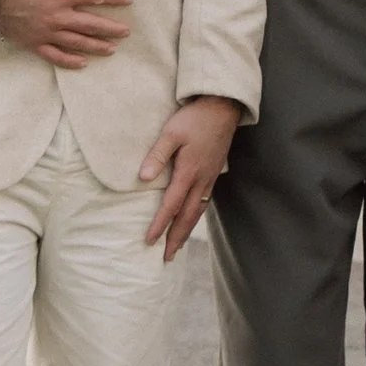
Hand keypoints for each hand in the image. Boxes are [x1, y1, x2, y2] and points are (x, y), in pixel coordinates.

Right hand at [0, 0, 131, 68]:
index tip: (128, 0)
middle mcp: (59, 14)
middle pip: (92, 24)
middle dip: (112, 28)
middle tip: (126, 31)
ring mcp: (47, 31)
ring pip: (78, 42)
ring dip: (97, 46)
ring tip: (112, 49)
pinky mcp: (34, 42)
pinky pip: (55, 55)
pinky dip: (70, 61)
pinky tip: (83, 64)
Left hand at [137, 96, 240, 260]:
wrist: (222, 108)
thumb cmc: (194, 118)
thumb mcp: (171, 132)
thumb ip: (157, 155)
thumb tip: (143, 178)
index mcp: (188, 171)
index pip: (171, 205)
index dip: (160, 225)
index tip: (149, 241)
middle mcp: (201, 180)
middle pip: (187, 216)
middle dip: (176, 238)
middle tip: (167, 257)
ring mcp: (209, 178)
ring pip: (197, 212)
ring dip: (187, 231)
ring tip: (178, 246)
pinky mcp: (214, 173)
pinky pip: (204, 202)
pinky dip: (196, 216)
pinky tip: (192, 219)